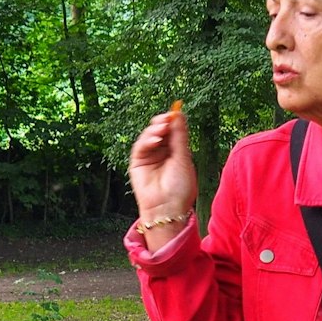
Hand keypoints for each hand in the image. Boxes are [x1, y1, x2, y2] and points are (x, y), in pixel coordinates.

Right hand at [128, 106, 196, 234]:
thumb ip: (179, 136)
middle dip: (163, 122)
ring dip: (155, 130)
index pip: (173, 131)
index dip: (174, 121)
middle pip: (159, 131)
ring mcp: (149, 157)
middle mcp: (162, 152)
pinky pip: (140, 146)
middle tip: (168, 118)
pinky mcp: (138, 163)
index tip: (177, 112)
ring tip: (162, 129)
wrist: (168, 208)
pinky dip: (147, 140)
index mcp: (175, 151)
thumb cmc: (179, 188)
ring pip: (149, 136)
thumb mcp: (183, 157)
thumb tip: (178, 114)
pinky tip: (156, 139)